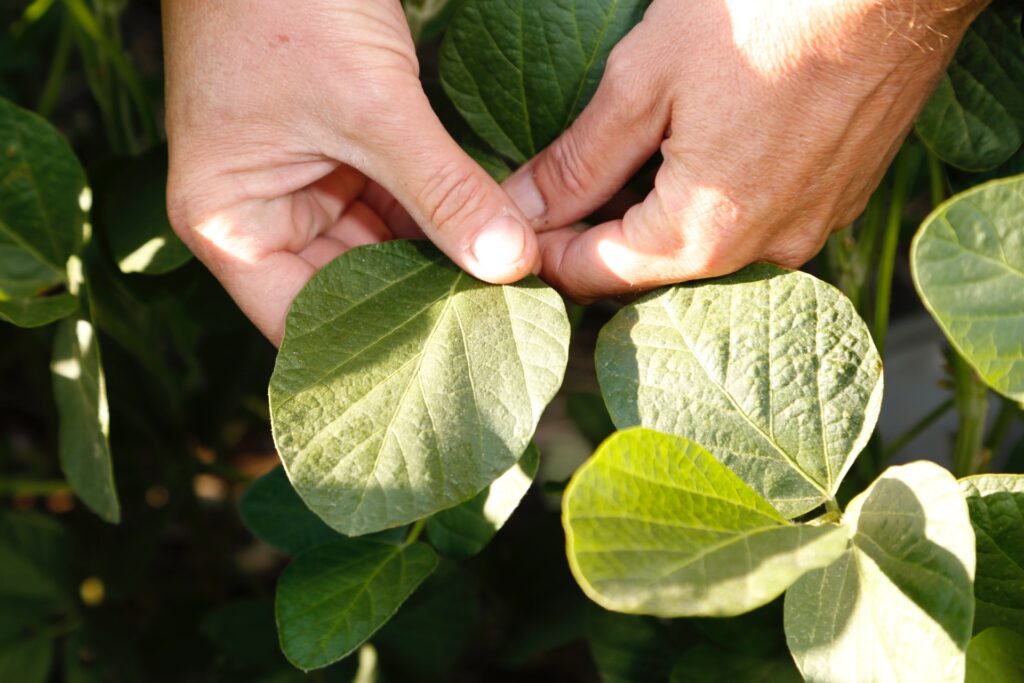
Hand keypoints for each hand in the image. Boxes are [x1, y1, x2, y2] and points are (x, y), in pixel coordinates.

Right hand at [163, 1, 538, 343]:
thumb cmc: (284, 2)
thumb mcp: (370, 104)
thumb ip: (440, 189)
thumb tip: (508, 264)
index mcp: (230, 224)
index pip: (301, 324)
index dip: (373, 352)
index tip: (450, 365)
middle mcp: (266, 217)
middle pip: (350, 292)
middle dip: (422, 306)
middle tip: (499, 332)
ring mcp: (309, 186)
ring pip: (385, 251)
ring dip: (443, 264)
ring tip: (509, 297)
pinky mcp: (350, 154)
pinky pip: (403, 205)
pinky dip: (446, 219)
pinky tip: (497, 242)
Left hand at [503, 0, 987, 300]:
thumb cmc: (768, 13)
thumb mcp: (645, 80)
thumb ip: (579, 161)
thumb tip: (524, 208)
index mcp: (703, 234)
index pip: (594, 275)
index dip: (542, 250)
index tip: (511, 217)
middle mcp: (761, 253)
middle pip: (648, 266)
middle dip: (594, 233)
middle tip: (559, 183)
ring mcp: (807, 228)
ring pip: (701, 245)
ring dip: (652, 215)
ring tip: (625, 157)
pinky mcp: (836, 199)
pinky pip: (753, 221)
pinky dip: (709, 199)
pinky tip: (692, 148)